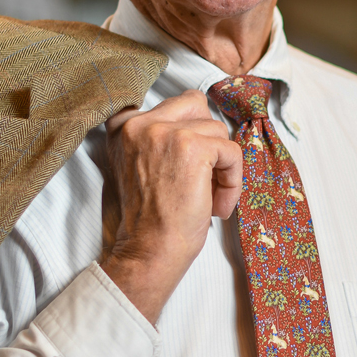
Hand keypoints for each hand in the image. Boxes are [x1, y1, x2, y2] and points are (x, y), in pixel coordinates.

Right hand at [98, 90, 241, 323]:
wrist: (149, 251)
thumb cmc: (151, 218)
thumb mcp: (141, 166)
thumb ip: (159, 138)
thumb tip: (206, 121)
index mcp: (123, 126)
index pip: (174, 104)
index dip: (190, 130)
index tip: (187, 163)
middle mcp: (139, 123)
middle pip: (197, 106)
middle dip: (208, 140)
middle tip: (203, 176)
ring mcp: (165, 132)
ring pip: (218, 130)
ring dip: (221, 166)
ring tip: (209, 198)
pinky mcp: (192, 146)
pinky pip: (232, 151)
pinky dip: (233, 180)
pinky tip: (218, 205)